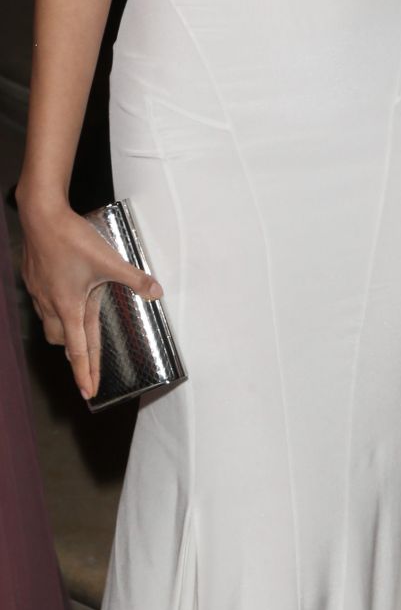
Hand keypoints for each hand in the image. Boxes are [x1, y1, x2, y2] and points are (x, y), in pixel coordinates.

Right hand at [17, 195, 162, 400]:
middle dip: (74, 354)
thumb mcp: (110, 261)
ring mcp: (40, 293)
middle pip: (62, 341)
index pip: (78, 350)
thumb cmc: (73, 240)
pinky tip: (63, 299)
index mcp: (70, 307)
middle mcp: (52, 305)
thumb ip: (134, 279)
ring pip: (51, 324)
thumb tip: (156, 292)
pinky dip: (55, 311)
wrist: (41, 217)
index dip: (85, 373)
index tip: (88, 392)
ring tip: (76, 334)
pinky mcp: (35, 280)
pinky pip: (44, 306)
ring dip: (64, 333)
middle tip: (86, 363)